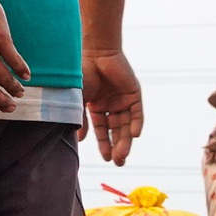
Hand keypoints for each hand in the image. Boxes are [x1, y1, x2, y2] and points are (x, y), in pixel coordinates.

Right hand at [80, 47, 143, 163]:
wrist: (95, 52)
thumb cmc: (81, 72)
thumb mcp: (78, 98)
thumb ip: (79, 118)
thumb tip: (79, 139)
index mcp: (97, 106)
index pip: (102, 130)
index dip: (104, 144)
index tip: (106, 159)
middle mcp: (111, 105)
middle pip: (116, 130)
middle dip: (117, 146)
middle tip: (118, 163)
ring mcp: (123, 100)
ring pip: (126, 125)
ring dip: (126, 140)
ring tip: (123, 155)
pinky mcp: (134, 94)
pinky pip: (137, 113)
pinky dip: (136, 124)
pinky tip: (134, 136)